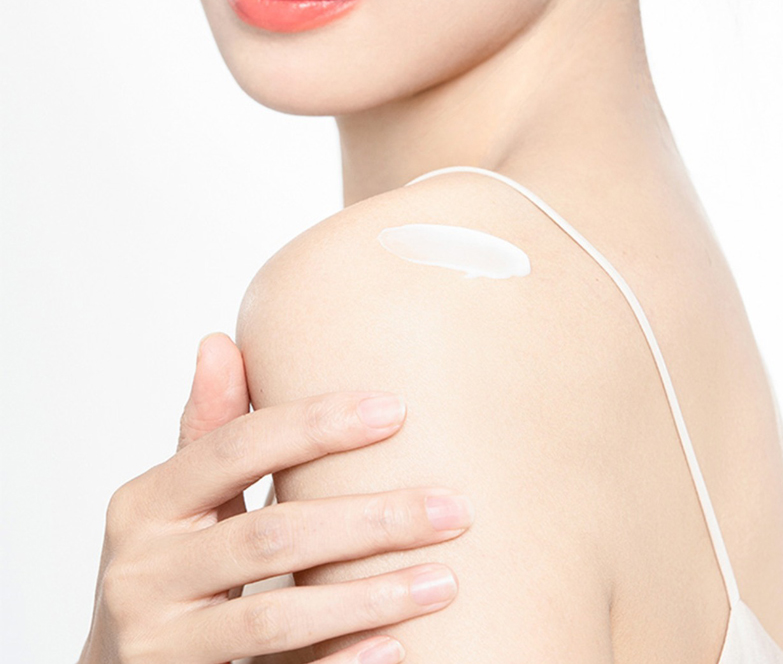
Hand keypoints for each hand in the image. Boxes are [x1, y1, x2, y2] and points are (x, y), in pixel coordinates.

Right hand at [78, 334, 471, 663]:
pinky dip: (341, 662)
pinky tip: (397, 644)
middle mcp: (140, 570)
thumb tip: (219, 342)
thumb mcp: (176, 498)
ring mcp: (159, 640)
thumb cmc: (168, 565)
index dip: (314, 426)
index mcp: (144, 502)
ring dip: (369, 596)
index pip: (236, 448)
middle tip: (451, 508)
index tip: (396, 410)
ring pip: (277, 615)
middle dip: (369, 519)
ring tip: (442, 580)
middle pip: (271, 534)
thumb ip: (207, 429)